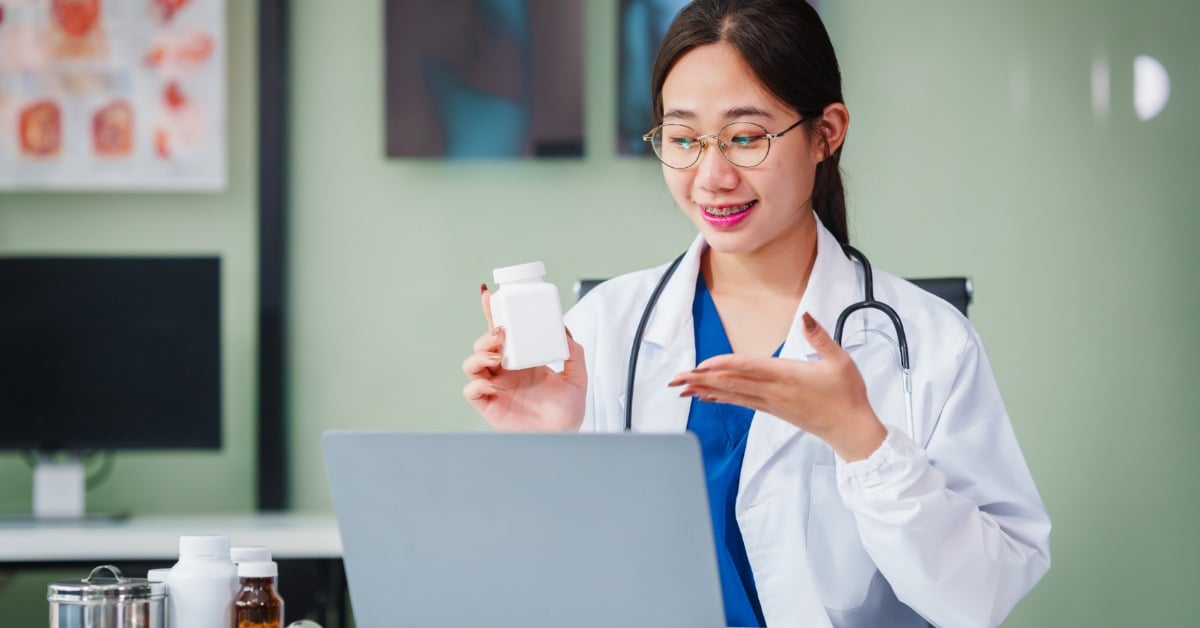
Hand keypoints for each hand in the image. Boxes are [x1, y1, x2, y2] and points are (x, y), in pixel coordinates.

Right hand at [461, 284, 586, 431]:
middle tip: (501, 334)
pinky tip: (489, 384)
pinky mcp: (489, 406)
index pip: (503, 332)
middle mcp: (505, 371)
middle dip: (486, 335)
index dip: (492, 313)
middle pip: (483, 345)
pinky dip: (475, 384)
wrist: (564, 438)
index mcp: (522, 360)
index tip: (489, 296)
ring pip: (472, 364)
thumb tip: (563, 329)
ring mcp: (495, 388)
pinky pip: (471, 391)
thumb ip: (574, 352)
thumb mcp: (577, 377)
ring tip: (497, 357)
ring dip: (479, 355)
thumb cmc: (567, 411)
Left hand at [667, 312, 885, 460]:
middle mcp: (774, 391)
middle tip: (675, 378)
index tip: (701, 364)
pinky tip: (706, 397)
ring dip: (705, 390)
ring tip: (681, 388)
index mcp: (788, 375)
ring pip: (732, 394)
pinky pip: (741, 403)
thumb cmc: (847, 395)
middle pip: (731, 383)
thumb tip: (807, 316)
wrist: (851, 430)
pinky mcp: (772, 411)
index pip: (748, 367)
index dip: (722, 365)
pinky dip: (721, 398)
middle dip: (701, 380)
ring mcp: (771, 403)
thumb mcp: (840, 360)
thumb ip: (820, 336)